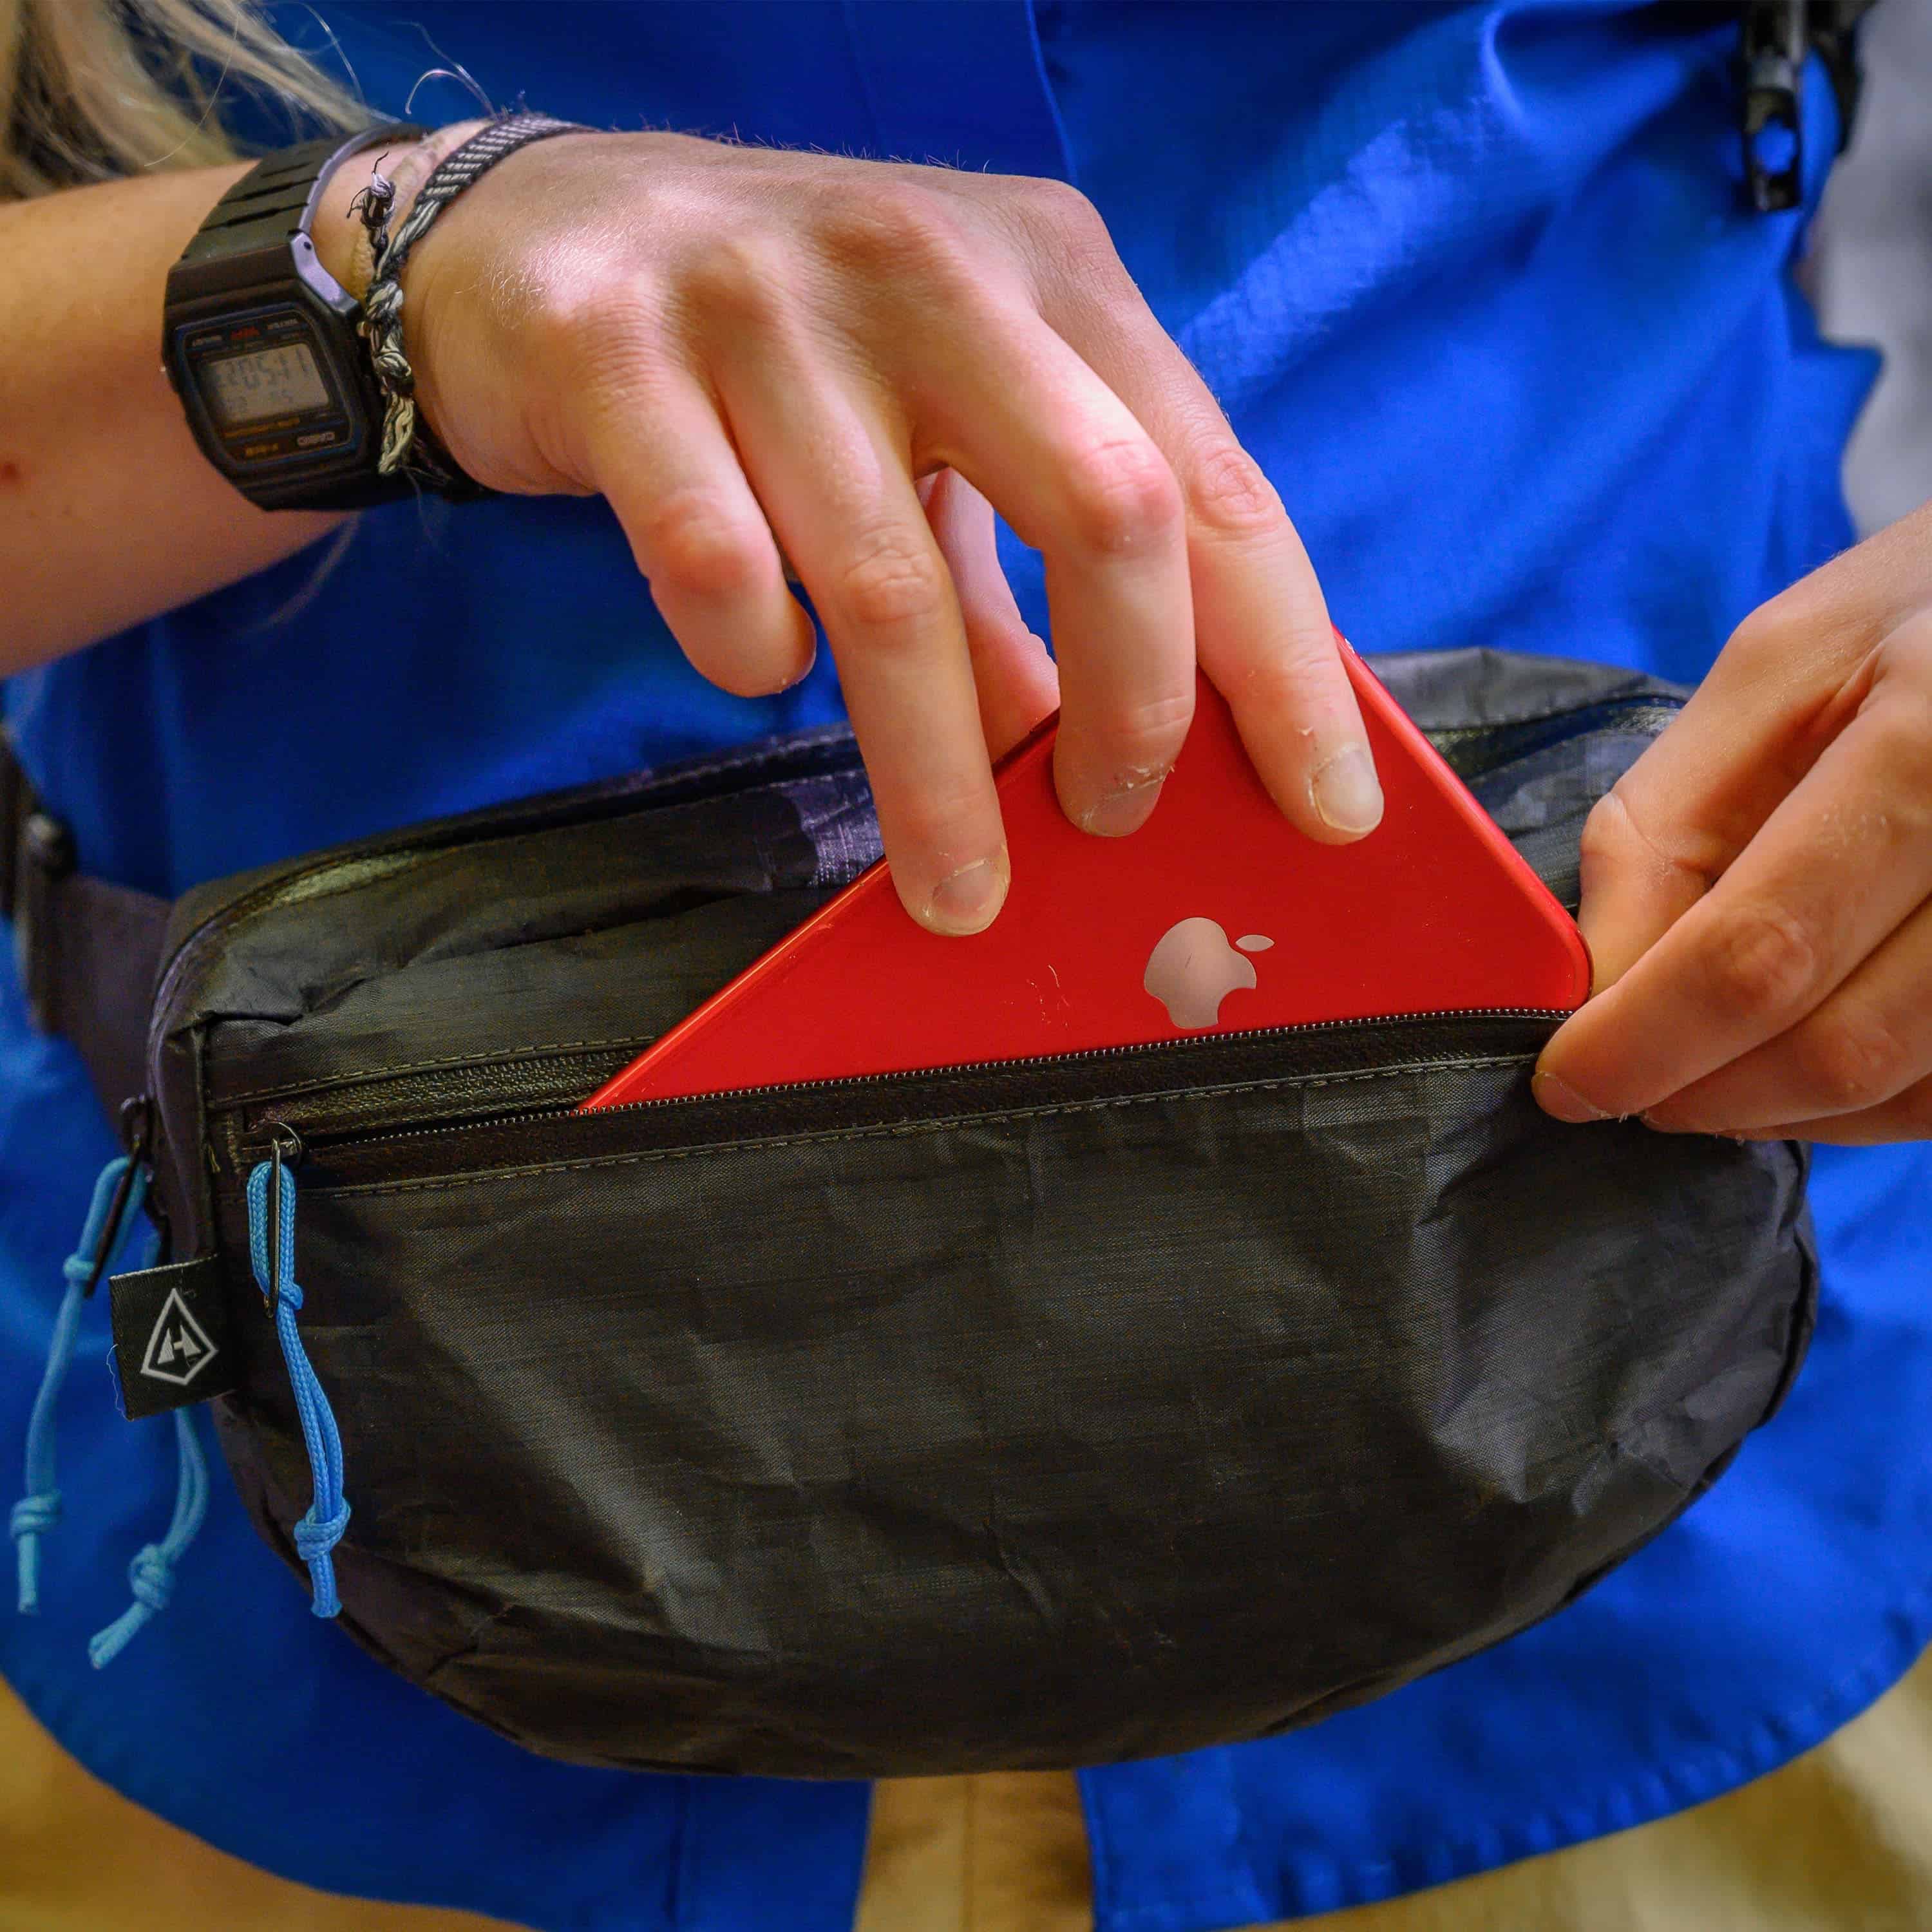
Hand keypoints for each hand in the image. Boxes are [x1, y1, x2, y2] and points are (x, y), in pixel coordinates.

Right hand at [334, 128, 1381, 932]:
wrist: (533, 236)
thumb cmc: (785, 356)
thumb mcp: (940, 444)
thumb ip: (1028, 588)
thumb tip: (1097, 760)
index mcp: (1051, 276)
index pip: (1209, 484)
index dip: (1281, 662)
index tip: (1326, 810)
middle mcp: (933, 264)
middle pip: (1104, 511)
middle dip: (1134, 710)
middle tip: (1112, 828)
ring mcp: (770, 299)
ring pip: (893, 583)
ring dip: (937, 771)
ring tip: (958, 886)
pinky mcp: (619, 354)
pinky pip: (717, 565)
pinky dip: (751, 657)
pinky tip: (757, 666)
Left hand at [1534, 500, 1931, 1143]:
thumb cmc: (1923, 618)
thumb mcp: (1778, 666)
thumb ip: (1669, 821)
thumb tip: (1594, 980)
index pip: (1760, 951)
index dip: (1643, 1043)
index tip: (1565, 1082)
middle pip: (1838, 1047)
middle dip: (1698, 1090)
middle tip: (1627, 1083)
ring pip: (1902, 1093)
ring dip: (1777, 1107)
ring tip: (1710, 1059)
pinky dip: (1864, 1099)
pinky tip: (1807, 1046)